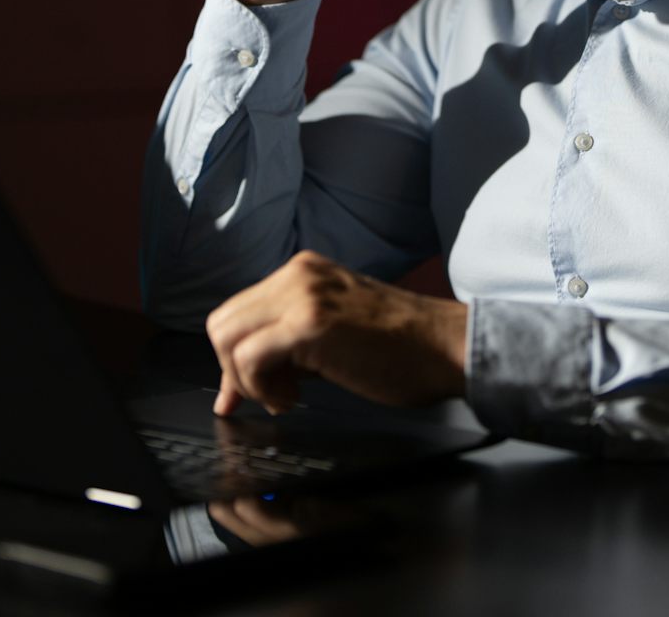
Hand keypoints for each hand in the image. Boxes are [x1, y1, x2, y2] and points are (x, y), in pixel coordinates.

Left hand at [204, 250, 467, 415]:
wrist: (446, 347)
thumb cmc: (402, 348)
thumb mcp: (332, 336)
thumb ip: (286, 352)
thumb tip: (236, 388)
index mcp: (303, 272)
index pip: (238, 312)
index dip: (233, 358)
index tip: (244, 392)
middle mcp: (297, 274)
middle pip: (222, 323)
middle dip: (235, 370)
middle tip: (273, 394)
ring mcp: (302, 295)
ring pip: (227, 338)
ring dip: (248, 380)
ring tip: (288, 396)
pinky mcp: (309, 323)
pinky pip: (250, 357)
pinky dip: (260, 386)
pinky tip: (293, 397)